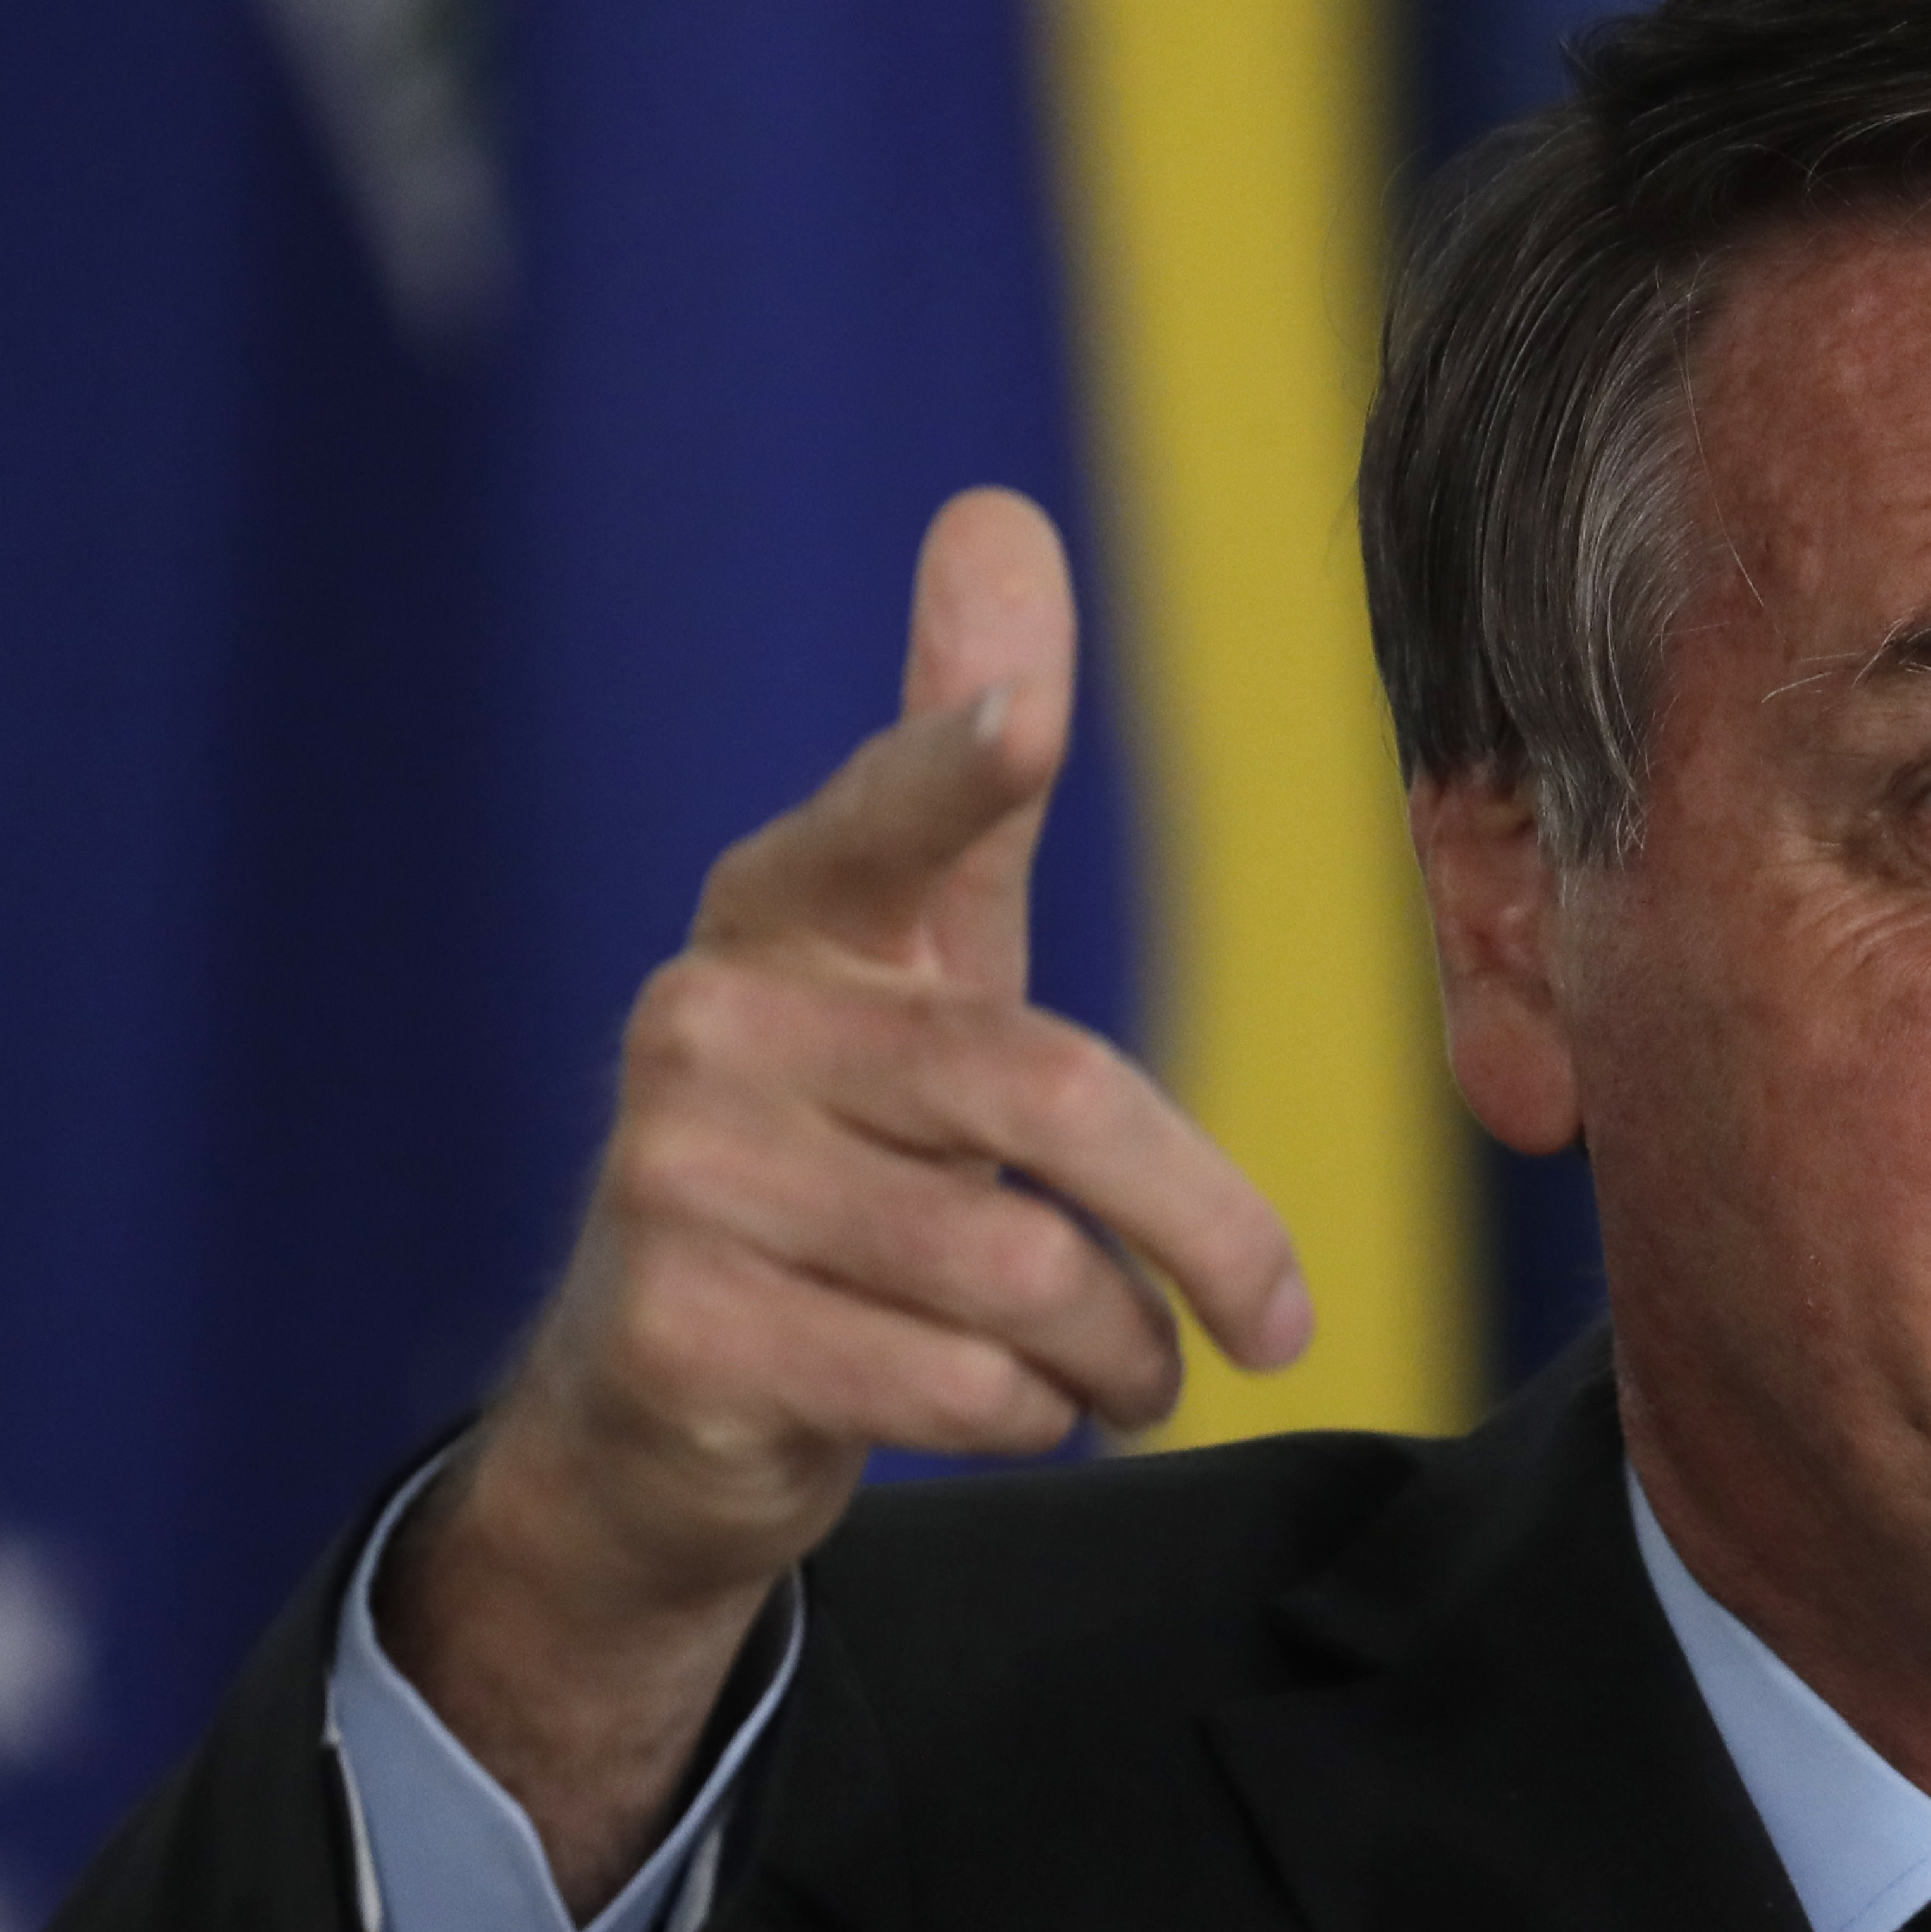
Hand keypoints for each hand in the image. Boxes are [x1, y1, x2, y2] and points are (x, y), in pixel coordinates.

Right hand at [387, 491, 1309, 1905]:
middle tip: (1275, 1320)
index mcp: (783, 915)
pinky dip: (1032, 1417)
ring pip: (1021, 1273)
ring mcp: (676, 1184)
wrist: (655, 1411)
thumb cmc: (840, 1156)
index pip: (885, 825)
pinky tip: (1013, 1409)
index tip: (1023, 719)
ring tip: (1122, 1370)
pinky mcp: (684, 1341)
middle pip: (1051, 1101)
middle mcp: (709, 1026)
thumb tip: (997, 514)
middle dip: (1205, 1229)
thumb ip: (965, 785)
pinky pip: (958, 1386)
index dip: (954, 766)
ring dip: (1118, 1352)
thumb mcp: (909, 967)